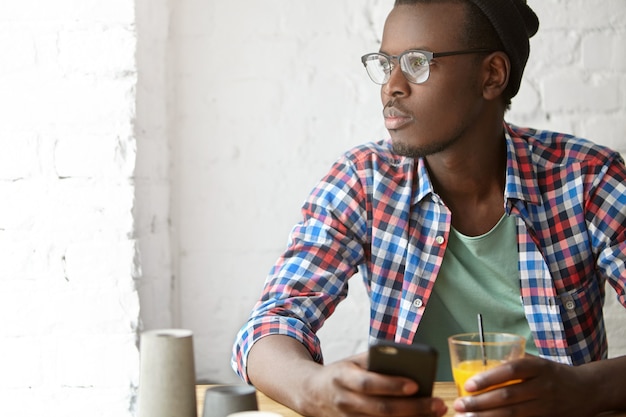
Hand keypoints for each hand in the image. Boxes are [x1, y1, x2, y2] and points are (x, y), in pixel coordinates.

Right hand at [302, 352, 447, 416]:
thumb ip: (375, 360)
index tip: (415, 384)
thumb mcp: (352, 361)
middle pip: (381, 409)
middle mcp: (345, 400)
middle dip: (413, 408)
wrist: (312, 393)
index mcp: (343, 377)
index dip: (391, 385)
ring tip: (434, 414)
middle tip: (437, 404)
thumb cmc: (340, 374)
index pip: (369, 383)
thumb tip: (407, 362)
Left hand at [452, 355, 598, 416]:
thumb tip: (480, 370)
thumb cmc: (553, 373)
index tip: (468, 385)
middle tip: (460, 405)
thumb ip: (513, 365)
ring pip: (514, 414)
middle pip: (508, 395)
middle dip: (481, 403)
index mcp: (538, 367)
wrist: (588, 389)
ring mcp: (546, 406)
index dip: (488, 378)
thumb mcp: (536, 362)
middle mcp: (543, 386)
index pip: (511, 370)